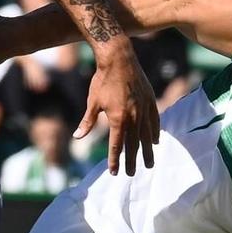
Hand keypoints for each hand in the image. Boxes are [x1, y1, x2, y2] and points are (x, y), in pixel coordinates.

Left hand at [83, 48, 158, 174]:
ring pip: (146, 136)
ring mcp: (144, 109)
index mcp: (118, 119)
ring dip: (147, 151)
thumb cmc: (102, 80)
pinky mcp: (150, 100)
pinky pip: (154, 121)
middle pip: (134, 145)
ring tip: (149, 164)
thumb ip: (88, 122)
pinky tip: (154, 141)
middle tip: (132, 174)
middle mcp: (133, 117)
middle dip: (132, 161)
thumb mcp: (93, 102)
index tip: (114, 172)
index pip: (116, 146)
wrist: (119, 59)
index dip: (114, 160)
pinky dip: (154, 132)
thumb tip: (77, 137)